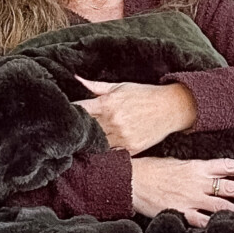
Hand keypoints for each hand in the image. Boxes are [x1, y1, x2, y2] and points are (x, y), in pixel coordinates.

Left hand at [75, 78, 196, 154]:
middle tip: (67, 133)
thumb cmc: (145, 95)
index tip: (61, 116)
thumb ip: (96, 86)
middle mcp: (113, 121)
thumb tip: (76, 77)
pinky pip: (111, 155)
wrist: (171, 107)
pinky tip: (99, 152)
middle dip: (77, 131)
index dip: (69, 113)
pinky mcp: (131, 149)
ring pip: (96, 145)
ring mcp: (122, 137)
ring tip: (82, 144)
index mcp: (108, 104)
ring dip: (89, 144)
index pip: (79, 111)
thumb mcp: (120, 86)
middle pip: (85, 130)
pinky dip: (104, 153)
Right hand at [130, 156, 233, 226]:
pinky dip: (215, 224)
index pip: (227, 166)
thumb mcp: (176, 163)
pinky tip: (227, 230)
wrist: (131, 180)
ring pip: (221, 206)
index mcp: (197, 167)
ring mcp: (190, 198)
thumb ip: (194, 169)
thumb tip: (208, 174)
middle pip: (230, 187)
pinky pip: (202, 221)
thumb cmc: (151, 170)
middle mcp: (198, 182)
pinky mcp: (181, 212)